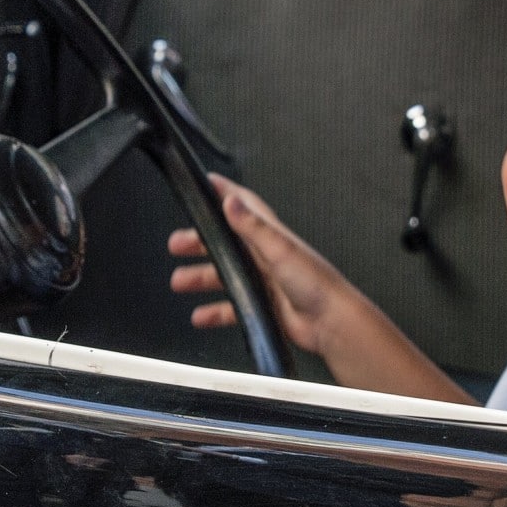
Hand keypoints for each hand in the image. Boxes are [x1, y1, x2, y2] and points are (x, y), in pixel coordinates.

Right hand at [168, 176, 358, 356]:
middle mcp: (266, 256)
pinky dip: (215, 311)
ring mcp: (264, 282)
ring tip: (179, 281)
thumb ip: (253, 226)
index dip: (224, 193)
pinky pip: (232, 307)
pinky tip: (201, 315)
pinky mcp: (264, 306)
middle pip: (225, 243)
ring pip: (224, 276)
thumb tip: (231, 200)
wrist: (331, 323)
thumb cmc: (316, 284)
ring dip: (201, 277)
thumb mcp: (280, 248)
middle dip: (200, 242)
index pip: (244, 206)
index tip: (205, 183)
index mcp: (271, 236)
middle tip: (176, 244)